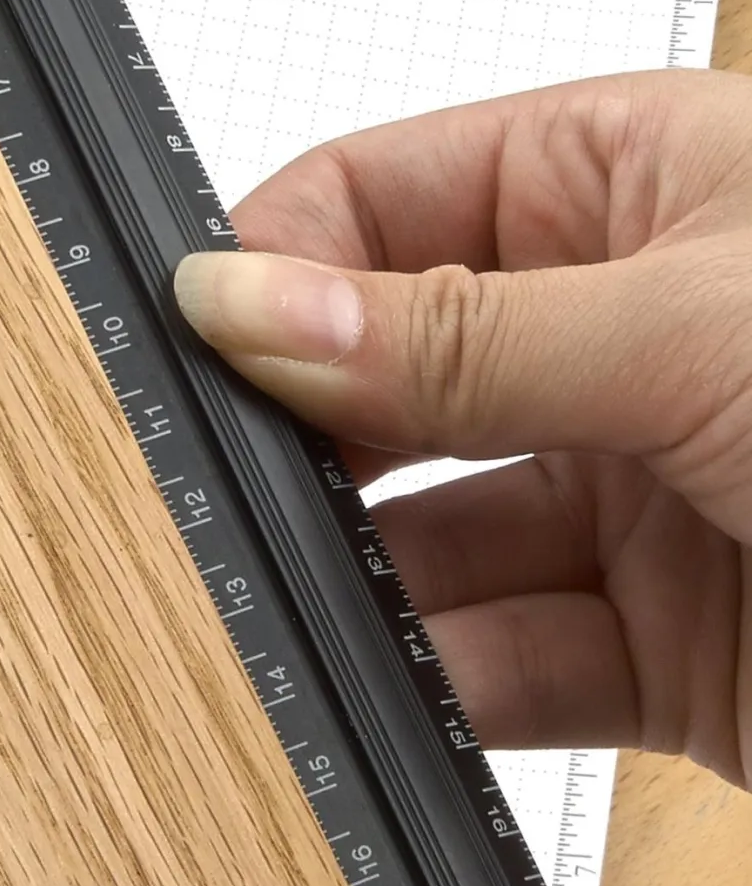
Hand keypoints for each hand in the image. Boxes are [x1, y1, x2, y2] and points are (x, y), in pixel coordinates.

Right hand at [172, 68, 751, 784]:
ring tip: (266, 609)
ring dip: (351, 583)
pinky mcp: (661, 649)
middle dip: (296, 441)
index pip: (380, 197)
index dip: (272, 260)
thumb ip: (459, 333)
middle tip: (199, 494)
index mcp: (633, 188)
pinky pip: (499, 661)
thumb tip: (246, 302)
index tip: (186, 341)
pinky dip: (427, 690)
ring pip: (428, 537)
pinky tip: (368, 697)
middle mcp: (619, 336)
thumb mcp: (705, 328)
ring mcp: (635, 496)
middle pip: (385, 378)